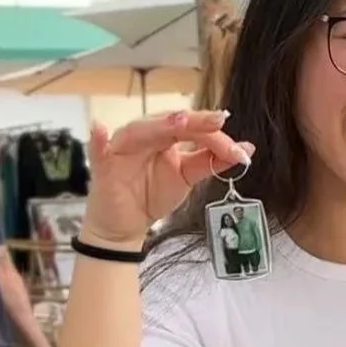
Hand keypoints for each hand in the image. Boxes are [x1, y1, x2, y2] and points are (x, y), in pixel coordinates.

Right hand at [84, 110, 253, 245]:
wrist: (126, 225)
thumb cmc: (153, 194)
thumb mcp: (188, 177)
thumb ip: (213, 162)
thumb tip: (247, 149)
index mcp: (165, 136)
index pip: (192, 127)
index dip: (215, 135)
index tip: (239, 150)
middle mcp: (144, 136)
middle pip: (170, 123)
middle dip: (195, 122)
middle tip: (217, 121)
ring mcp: (122, 148)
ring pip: (140, 130)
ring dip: (157, 124)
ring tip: (178, 120)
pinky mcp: (103, 166)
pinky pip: (98, 151)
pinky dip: (98, 140)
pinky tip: (100, 130)